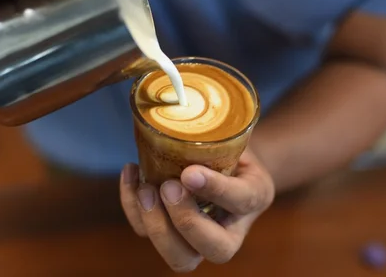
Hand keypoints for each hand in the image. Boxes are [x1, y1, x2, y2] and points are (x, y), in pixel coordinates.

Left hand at [120, 149, 274, 272]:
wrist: (224, 161)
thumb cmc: (229, 147)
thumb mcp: (235, 139)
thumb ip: (219, 140)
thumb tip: (186, 129)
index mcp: (254, 199)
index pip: (241, 201)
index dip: (216, 189)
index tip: (190, 172)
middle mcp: (230, 229)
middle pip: (213, 250)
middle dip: (186, 222)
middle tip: (167, 187)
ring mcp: (197, 239)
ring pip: (179, 257)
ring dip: (155, 224)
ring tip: (144, 188)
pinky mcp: (168, 234)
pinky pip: (146, 233)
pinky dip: (132, 207)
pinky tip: (131, 173)